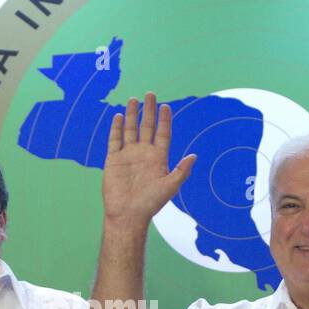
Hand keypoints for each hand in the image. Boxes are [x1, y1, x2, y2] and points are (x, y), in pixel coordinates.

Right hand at [101, 92, 195, 227]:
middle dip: (149, 111)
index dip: (164, 120)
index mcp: (158, 158)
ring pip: (130, 130)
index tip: (166, 107)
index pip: (162, 134)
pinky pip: (114, 140)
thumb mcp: (170, 187)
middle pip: (147, 127)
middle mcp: (143, 154)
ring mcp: (128, 155)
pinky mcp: (113, 160)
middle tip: (151, 94)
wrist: (128, 215)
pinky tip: (118, 116)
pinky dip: (116, 128)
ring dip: (132, 115)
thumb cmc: (150, 204)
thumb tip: (194, 156)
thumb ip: (181, 170)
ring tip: (134, 100)